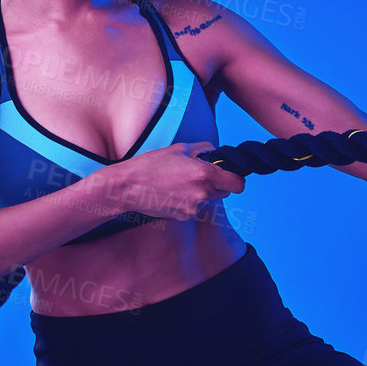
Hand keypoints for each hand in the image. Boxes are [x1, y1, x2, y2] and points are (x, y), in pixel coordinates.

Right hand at [119, 141, 246, 221]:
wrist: (128, 187)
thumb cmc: (150, 165)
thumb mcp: (178, 149)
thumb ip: (202, 148)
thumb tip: (212, 150)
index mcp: (205, 175)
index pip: (238, 184)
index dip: (235, 178)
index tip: (228, 173)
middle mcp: (203, 194)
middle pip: (225, 192)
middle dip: (218, 184)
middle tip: (200, 175)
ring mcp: (193, 208)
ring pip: (209, 200)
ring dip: (203, 193)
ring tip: (181, 183)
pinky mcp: (184, 216)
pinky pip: (195, 208)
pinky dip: (189, 201)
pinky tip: (173, 192)